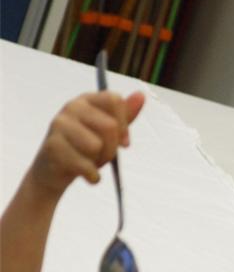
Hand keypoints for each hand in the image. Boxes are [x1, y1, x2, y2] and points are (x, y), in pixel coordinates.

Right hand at [29, 90, 144, 196]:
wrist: (53, 171)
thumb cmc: (84, 149)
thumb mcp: (107, 132)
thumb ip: (125, 115)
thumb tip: (141, 95)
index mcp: (87, 100)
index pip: (114, 100)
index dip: (124, 124)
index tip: (124, 142)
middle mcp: (71, 107)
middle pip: (109, 126)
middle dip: (112, 148)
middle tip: (103, 157)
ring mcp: (59, 125)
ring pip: (96, 145)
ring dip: (100, 162)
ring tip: (90, 162)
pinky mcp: (53, 146)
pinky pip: (86, 166)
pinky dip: (92, 176)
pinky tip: (86, 174)